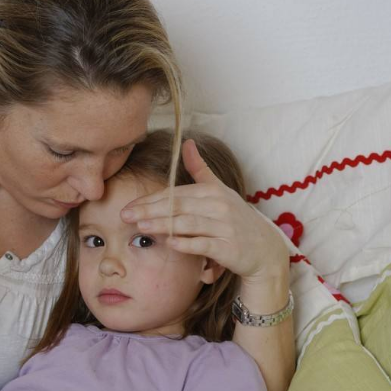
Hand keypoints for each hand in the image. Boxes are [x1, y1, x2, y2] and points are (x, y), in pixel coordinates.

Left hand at [120, 140, 287, 283]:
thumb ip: (200, 169)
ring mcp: (225, 227)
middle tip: (125, 215)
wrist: (265, 249)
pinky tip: (169, 243)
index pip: (175, 194)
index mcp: (212, 191)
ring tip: (141, 228)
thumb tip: (187, 141)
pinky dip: (187, 244)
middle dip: (149, 211)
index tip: (129, 206)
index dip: (151, 200)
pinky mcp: (229, 248)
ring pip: (188, 224)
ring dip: (163, 225)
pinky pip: (204, 244)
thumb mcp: (219, 190)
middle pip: (178, 206)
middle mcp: (219, 206)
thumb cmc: (236, 219)